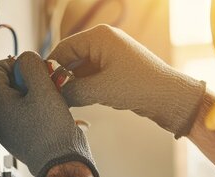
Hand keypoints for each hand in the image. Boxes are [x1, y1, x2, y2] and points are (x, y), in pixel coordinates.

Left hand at [0, 51, 99, 176]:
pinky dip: (36, 104)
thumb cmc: (51, 130)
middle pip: (7, 82)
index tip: (34, 67)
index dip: (17, 62)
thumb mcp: (43, 88)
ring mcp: (7, 126)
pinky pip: (24, 110)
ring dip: (34, 89)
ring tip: (52, 93)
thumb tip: (25, 58)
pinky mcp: (19, 133)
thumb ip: (31, 65)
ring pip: (17, 96)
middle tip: (45, 79)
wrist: (61, 162)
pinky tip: (52, 107)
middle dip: (27, 77)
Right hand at [49, 24, 209, 137]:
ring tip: (66, 102)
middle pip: (72, 58)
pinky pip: (93, 76)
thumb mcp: (100, 90)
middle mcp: (105, 41)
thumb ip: (72, 90)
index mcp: (100, 36)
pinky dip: (86, 88)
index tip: (42, 87)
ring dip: (74, 85)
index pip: (64, 48)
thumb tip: (55, 95)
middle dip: (63, 78)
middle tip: (52, 98)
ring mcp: (112, 55)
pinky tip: (81, 102)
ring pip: (82, 69)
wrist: (171, 98)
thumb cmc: (139, 87)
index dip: (51, 68)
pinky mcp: (118, 70)